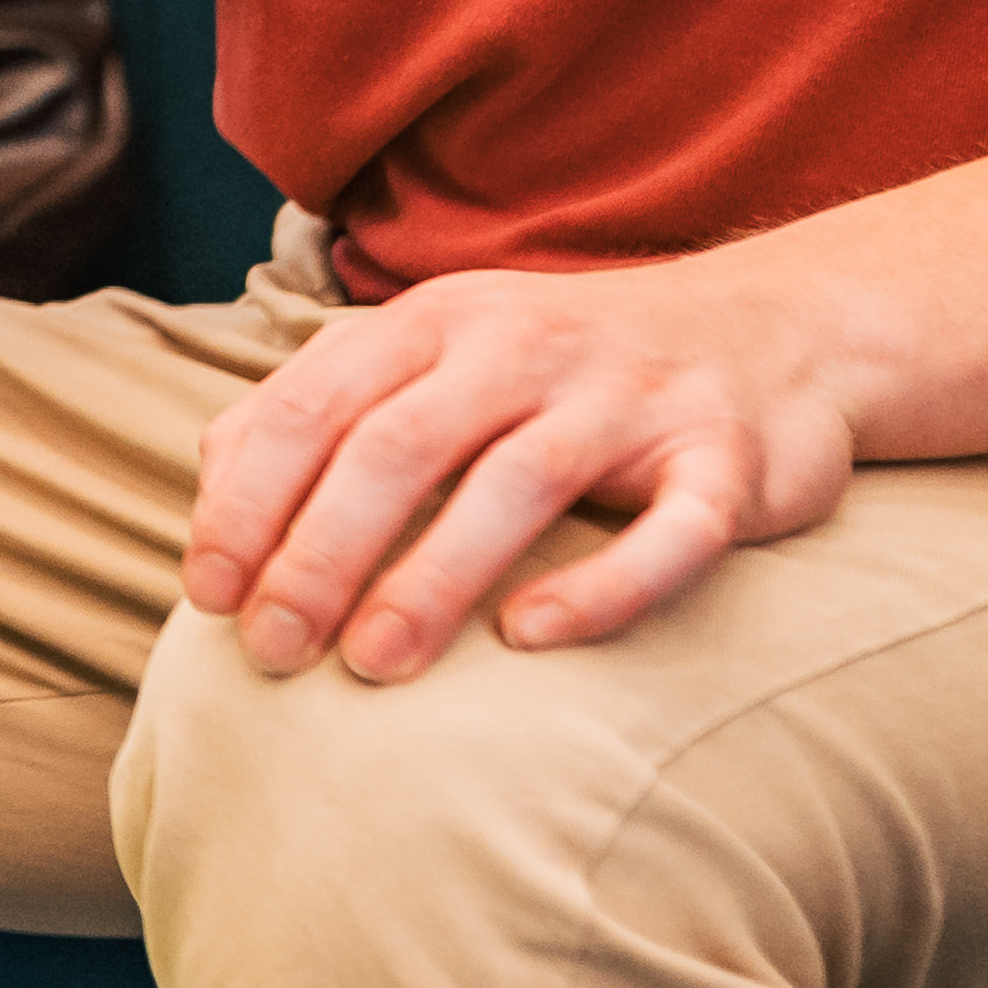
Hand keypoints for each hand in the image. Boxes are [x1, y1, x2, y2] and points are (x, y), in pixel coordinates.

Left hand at [182, 258, 866, 684]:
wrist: (779, 327)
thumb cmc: (566, 366)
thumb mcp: (441, 352)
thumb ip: (328, 403)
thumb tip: (213, 480)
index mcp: (440, 321)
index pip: (317, 402)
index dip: (251, 498)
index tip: (209, 592)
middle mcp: (526, 344)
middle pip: (398, 445)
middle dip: (320, 550)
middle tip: (272, 649)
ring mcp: (629, 398)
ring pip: (516, 483)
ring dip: (434, 578)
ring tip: (373, 665)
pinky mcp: (727, 458)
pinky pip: (670, 529)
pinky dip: (601, 586)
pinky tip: (534, 637)